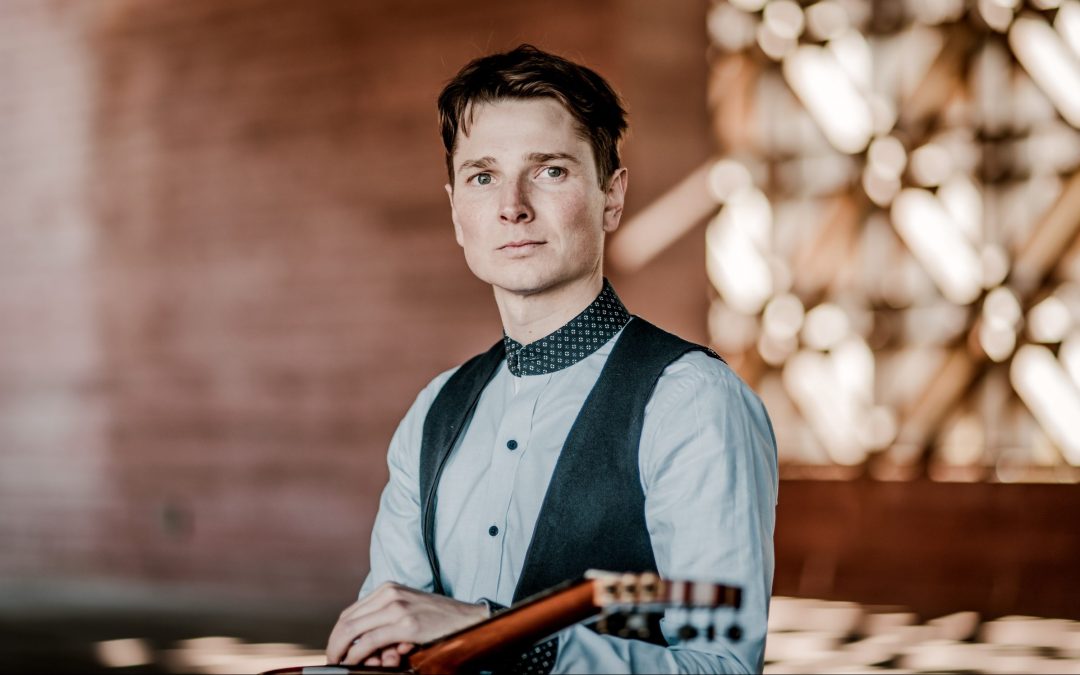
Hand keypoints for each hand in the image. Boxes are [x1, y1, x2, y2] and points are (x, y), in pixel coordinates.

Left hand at [325, 582, 489, 666]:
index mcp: (388, 588)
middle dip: (334, 644)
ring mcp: (397, 608)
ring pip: (353, 631)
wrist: (467, 618)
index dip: (337, 634)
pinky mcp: (406, 624)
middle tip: (332, 661)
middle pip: (347, 620)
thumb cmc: (437, 619)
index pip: (350, 612)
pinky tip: (356, 662)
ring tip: (342, 664)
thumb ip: (384, 620)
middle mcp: (390, 594)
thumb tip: (359, 645)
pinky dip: (356, 655)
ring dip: (342, 652)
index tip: (335, 650)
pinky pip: (369, 641)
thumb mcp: (407, 610)